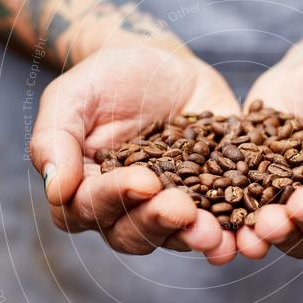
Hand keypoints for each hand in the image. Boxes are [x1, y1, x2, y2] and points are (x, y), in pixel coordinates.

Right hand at [30, 45, 239, 262]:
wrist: (161, 63)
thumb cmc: (107, 78)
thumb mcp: (74, 96)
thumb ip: (55, 138)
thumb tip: (55, 188)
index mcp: (85, 189)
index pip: (90, 208)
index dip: (115, 198)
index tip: (143, 180)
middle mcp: (125, 210)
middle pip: (133, 233)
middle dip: (159, 223)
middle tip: (182, 208)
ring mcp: (169, 208)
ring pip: (176, 237)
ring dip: (195, 239)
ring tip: (215, 234)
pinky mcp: (210, 200)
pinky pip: (220, 225)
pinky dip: (233, 235)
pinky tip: (247, 238)